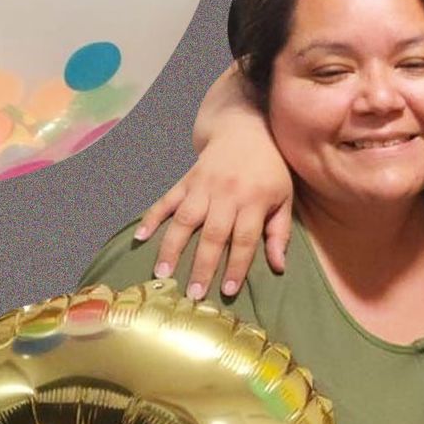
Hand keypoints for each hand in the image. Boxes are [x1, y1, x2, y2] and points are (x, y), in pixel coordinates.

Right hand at [136, 128, 294, 297]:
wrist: (246, 129)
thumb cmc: (270, 169)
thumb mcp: (284, 198)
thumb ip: (279, 232)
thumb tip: (279, 267)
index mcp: (253, 200)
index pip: (244, 238)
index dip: (236, 265)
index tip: (228, 291)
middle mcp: (226, 193)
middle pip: (212, 234)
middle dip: (202, 266)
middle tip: (193, 294)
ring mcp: (202, 186)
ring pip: (184, 219)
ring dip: (172, 247)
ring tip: (162, 274)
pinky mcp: (185, 180)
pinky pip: (166, 200)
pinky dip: (152, 218)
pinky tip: (139, 238)